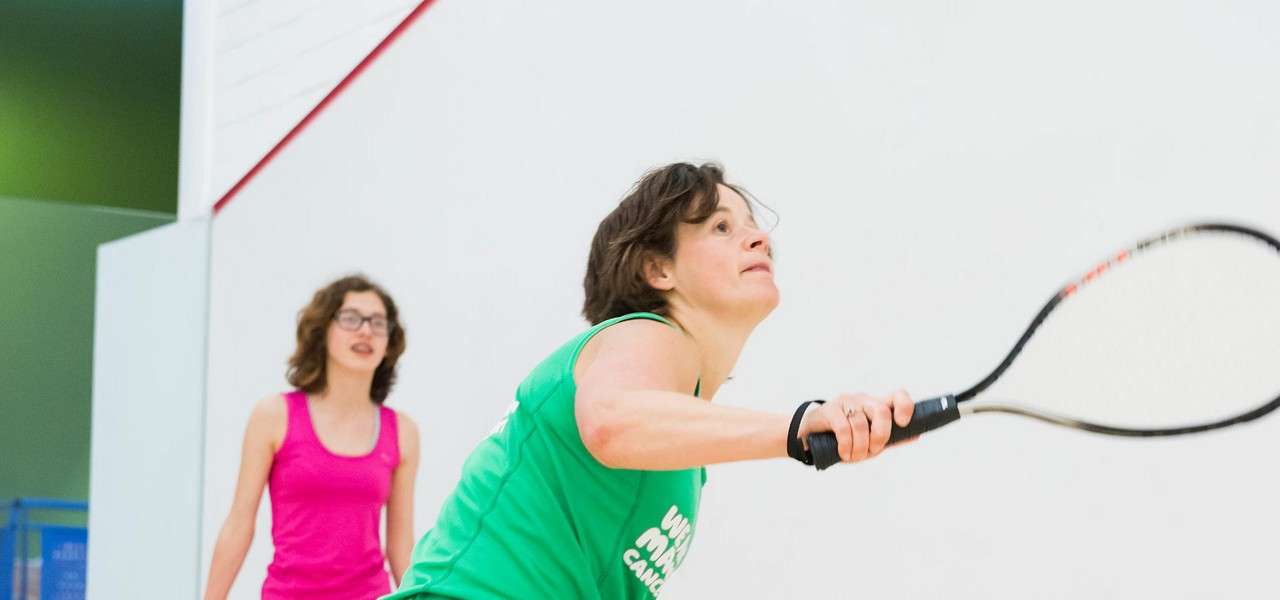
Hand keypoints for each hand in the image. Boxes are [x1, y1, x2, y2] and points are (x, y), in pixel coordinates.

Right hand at [797, 390, 913, 461]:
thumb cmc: (842, 440)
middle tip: (872, 451)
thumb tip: (917, 435)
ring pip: (861, 424)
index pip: (897, 396)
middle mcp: (862, 400)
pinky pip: (844, 428)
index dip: (905, 407)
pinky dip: (846, 446)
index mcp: (875, 406)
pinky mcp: (828, 409)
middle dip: (880, 435)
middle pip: (881, 410)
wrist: (808, 438)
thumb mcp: (868, 441)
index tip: (902, 423)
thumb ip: (890, 438)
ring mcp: (845, 403)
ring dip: (859, 447)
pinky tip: (843, 453)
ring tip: (852, 457)